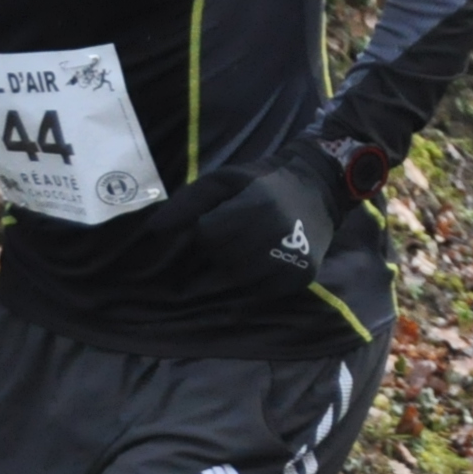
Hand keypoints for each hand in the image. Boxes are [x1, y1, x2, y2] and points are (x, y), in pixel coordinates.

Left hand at [191, 140, 341, 295]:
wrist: (319, 189)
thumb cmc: (264, 183)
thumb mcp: (224, 180)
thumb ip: (188, 202)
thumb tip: (153, 230)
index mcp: (256, 205)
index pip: (208, 235)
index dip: (205, 231)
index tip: (214, 224)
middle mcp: (277, 234)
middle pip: (222, 259)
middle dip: (216, 253)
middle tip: (226, 242)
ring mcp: (292, 259)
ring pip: (238, 280)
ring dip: (229, 271)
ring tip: (237, 255)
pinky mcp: (301, 276)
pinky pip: (260, 293)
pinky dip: (250, 285)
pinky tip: (254, 268)